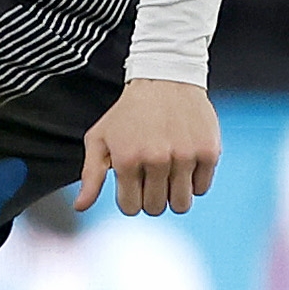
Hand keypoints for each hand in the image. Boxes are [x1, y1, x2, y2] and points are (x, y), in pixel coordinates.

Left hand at [77, 78, 217, 216]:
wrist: (164, 81)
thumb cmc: (127, 114)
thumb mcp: (99, 139)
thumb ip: (91, 175)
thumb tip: (80, 208)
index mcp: (126, 160)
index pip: (130, 208)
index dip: (130, 202)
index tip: (132, 189)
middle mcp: (156, 160)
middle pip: (156, 208)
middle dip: (150, 200)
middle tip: (149, 180)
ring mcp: (185, 157)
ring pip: (181, 204)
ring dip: (173, 197)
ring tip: (166, 178)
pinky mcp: (208, 152)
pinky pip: (202, 189)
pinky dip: (193, 183)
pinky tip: (184, 165)